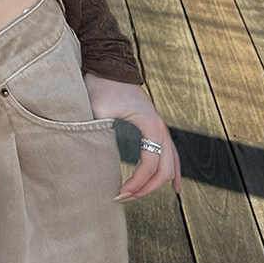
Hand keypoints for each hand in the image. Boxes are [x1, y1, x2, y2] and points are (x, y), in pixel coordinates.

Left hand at [82, 75, 181, 199]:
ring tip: (141, 196)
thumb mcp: (97, 110)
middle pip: (164, 169)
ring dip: (157, 182)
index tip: (118, 192)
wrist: (108, 65)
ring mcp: (160, 126)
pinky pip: (170, 154)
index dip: (136, 183)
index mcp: (151, 125)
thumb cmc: (102, 85)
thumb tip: (90, 159)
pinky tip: (172, 185)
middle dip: (146, 188)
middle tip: (123, 197)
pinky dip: (172, 170)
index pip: (150, 165)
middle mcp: (161, 127)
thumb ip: (97, 133)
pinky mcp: (154, 126)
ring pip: (170, 163)